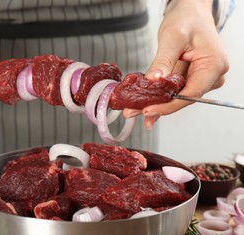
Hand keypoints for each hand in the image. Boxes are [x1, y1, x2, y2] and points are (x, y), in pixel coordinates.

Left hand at [124, 0, 228, 127]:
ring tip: (132, 109)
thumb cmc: (187, 19)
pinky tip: (142, 103)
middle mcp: (212, 76)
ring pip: (176, 97)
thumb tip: (153, 81)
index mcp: (213, 66)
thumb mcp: (172, 38)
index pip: (190, 94)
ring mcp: (202, 78)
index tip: (148, 110)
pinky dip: (157, 95)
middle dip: (157, 106)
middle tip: (132, 112)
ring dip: (154, 103)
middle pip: (182, 99)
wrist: (190, 12)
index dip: (168, 106)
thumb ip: (163, 61)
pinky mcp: (190, 78)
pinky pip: (173, 90)